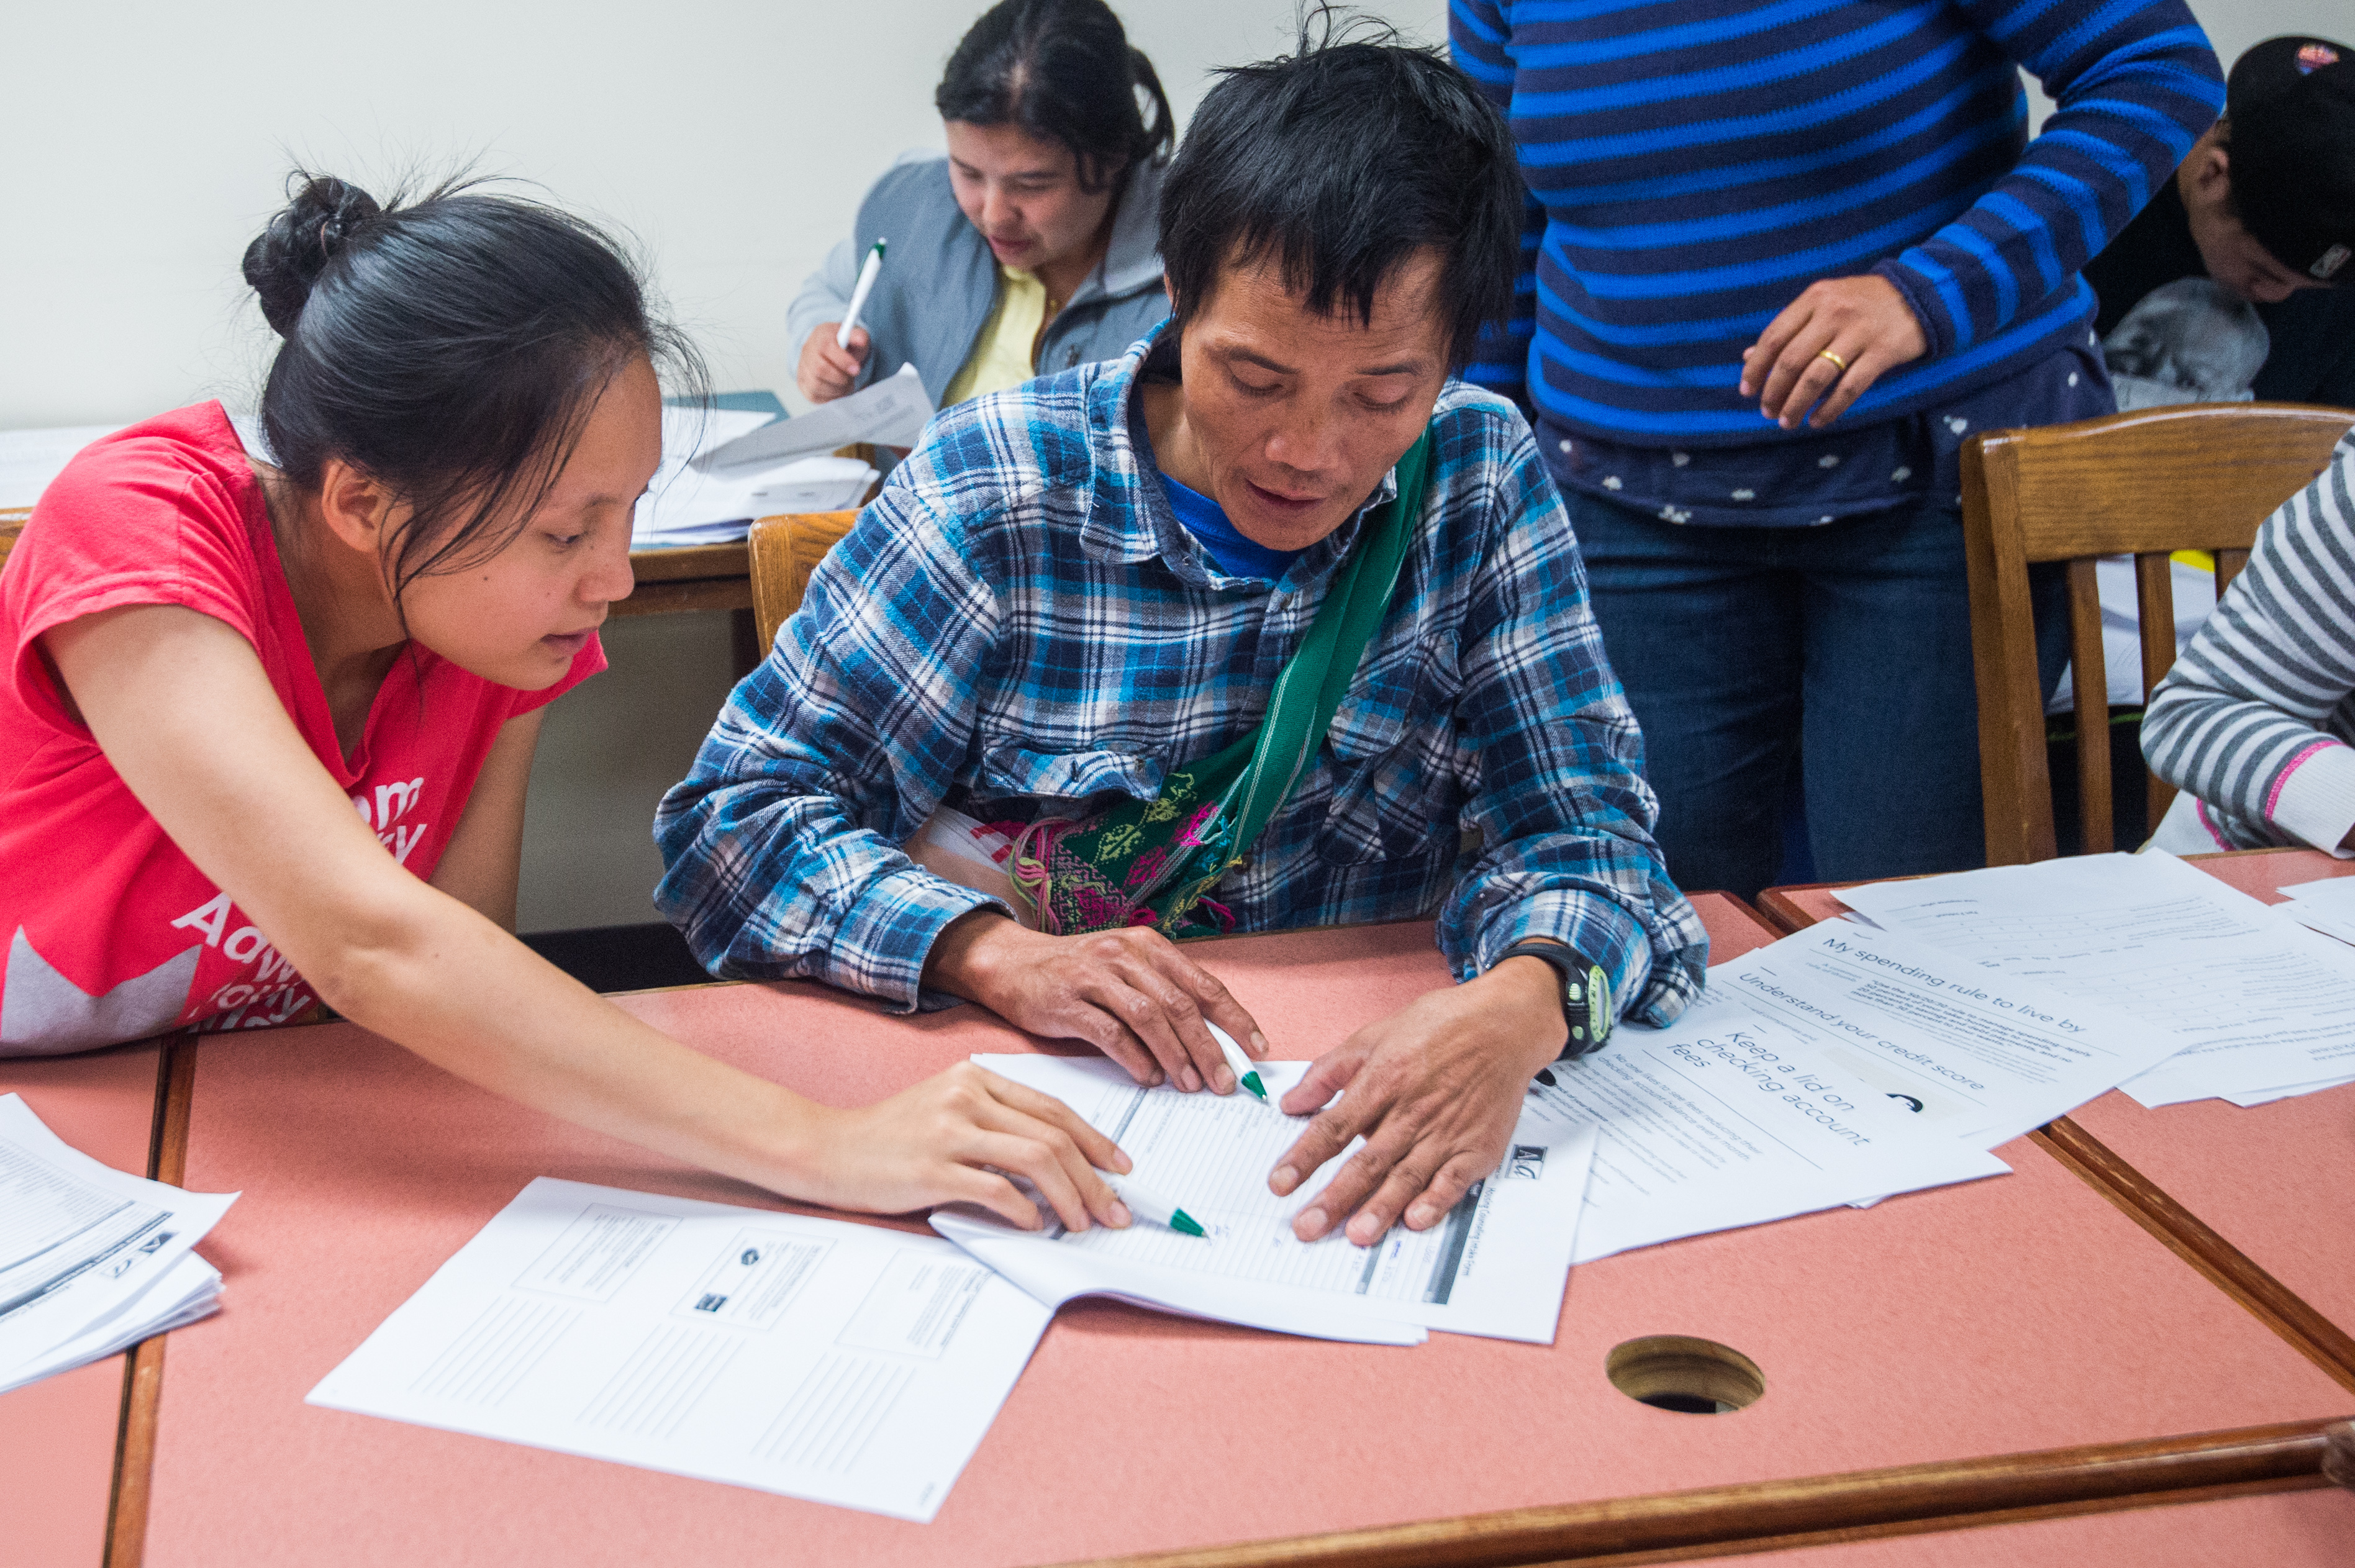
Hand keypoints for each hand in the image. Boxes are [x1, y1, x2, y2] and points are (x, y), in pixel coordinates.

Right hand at [797, 323, 869, 403]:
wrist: (831, 352)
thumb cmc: (845, 344)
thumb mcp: (855, 336)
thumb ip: (859, 336)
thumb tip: (861, 341)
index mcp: (820, 335)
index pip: (826, 347)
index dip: (843, 360)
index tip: (857, 370)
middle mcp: (807, 351)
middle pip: (820, 369)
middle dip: (841, 378)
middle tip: (852, 378)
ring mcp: (802, 368)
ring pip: (816, 385)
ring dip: (837, 388)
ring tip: (847, 383)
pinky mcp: (803, 384)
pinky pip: (815, 395)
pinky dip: (830, 396)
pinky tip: (838, 389)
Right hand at [802, 1061, 1132, 1231]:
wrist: (825, 1148)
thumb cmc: (889, 1136)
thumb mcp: (946, 1109)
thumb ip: (997, 1122)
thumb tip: (1059, 1163)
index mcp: (977, 1077)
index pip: (1054, 1109)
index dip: (1096, 1141)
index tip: (1120, 1169)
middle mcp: (967, 1096)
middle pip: (1054, 1136)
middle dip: (1094, 1178)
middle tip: (1115, 1210)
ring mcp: (949, 1130)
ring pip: (1037, 1160)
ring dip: (1070, 1198)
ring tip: (1082, 1224)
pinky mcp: (933, 1168)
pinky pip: (998, 1191)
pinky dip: (1026, 1212)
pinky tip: (1034, 1227)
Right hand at [925, 911, 1269, 1094]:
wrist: (1011, 963)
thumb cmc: (1076, 973)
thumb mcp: (1124, 970)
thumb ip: (1162, 995)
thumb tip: (1210, 1040)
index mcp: (1147, 946)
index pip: (1203, 984)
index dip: (1235, 1019)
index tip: (1258, 1050)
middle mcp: (1124, 955)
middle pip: (1179, 1004)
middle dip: (1209, 1046)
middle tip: (1226, 1082)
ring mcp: (1094, 976)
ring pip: (1148, 1017)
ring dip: (1175, 1055)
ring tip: (1191, 1085)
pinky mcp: (1066, 1001)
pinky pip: (1108, 1032)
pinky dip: (1133, 1058)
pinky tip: (1147, 1078)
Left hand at [1272, 955, 1564, 1245]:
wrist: (1503, 1024)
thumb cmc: (1440, 1026)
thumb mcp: (1373, 1035)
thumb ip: (1329, 1071)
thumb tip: (1291, 1102)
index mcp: (1382, 1081)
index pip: (1334, 1128)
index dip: (1304, 1158)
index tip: (1280, 1184)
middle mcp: (1411, 1111)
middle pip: (1366, 1162)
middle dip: (1334, 1198)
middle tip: (1308, 1227)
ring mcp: (1445, 1132)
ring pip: (1406, 1177)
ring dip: (1380, 1209)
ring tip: (1356, 1235)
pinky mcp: (1476, 1147)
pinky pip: (1452, 1181)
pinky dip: (1435, 1202)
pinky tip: (1416, 1220)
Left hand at [1739, 274, 1926, 429]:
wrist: (1919, 295)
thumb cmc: (1861, 303)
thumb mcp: (1823, 304)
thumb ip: (1788, 329)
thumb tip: (1748, 358)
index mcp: (1815, 298)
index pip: (1774, 337)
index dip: (1756, 367)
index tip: (1747, 390)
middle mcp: (1834, 312)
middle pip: (1791, 360)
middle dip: (1774, 392)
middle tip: (1767, 412)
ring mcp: (1859, 332)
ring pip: (1816, 378)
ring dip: (1797, 405)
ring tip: (1787, 421)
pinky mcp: (1882, 352)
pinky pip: (1849, 388)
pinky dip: (1830, 409)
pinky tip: (1818, 420)